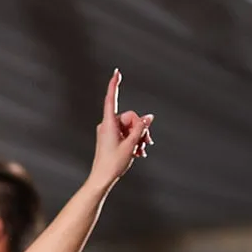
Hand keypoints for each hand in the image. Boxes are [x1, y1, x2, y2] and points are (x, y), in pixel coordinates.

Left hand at [87, 69, 153, 188]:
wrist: (102, 179)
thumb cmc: (113, 163)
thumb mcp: (131, 144)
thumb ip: (141, 129)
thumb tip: (149, 117)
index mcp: (108, 124)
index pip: (111, 99)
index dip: (114, 85)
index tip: (116, 72)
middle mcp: (107, 125)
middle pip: (130, 117)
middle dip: (140, 129)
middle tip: (146, 143)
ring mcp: (109, 131)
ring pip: (130, 127)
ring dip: (138, 137)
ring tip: (141, 151)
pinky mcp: (111, 138)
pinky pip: (126, 134)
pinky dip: (133, 141)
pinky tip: (139, 152)